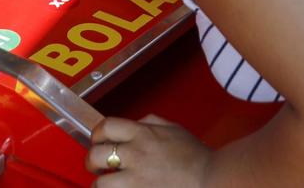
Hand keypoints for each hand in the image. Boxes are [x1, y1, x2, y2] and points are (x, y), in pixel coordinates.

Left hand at [87, 115, 208, 184]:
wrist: (210, 179)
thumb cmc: (196, 157)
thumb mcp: (173, 128)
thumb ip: (150, 122)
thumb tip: (133, 124)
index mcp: (143, 134)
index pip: (106, 126)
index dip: (97, 134)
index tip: (98, 140)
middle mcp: (136, 155)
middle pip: (96, 155)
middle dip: (92, 161)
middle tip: (97, 166)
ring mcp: (135, 180)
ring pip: (100, 184)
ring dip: (100, 185)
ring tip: (106, 185)